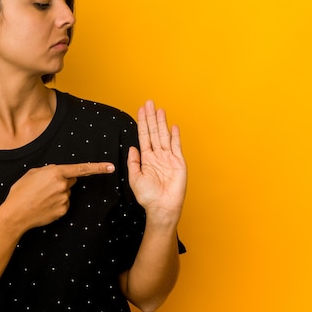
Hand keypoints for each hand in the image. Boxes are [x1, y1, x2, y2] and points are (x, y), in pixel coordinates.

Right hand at [0, 162, 114, 232]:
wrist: (15, 214)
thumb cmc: (20, 192)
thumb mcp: (32, 173)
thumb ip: (48, 171)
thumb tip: (58, 174)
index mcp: (55, 172)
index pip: (81, 169)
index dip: (98, 167)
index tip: (111, 166)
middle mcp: (63, 186)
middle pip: (71, 180)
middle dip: (63, 181)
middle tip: (45, 187)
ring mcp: (64, 199)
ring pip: (66, 193)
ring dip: (57, 193)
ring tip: (40, 198)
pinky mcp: (63, 211)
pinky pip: (64, 204)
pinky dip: (56, 204)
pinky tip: (44, 206)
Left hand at [127, 101, 186, 225]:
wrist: (161, 208)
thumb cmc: (148, 197)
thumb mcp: (134, 178)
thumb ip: (133, 162)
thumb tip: (132, 147)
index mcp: (147, 158)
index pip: (143, 136)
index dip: (142, 123)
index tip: (140, 110)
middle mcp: (158, 156)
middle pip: (153, 132)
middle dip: (151, 118)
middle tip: (149, 103)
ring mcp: (169, 158)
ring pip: (164, 136)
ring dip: (161, 122)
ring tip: (159, 109)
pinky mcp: (179, 163)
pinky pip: (176, 146)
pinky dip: (175, 136)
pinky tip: (173, 126)